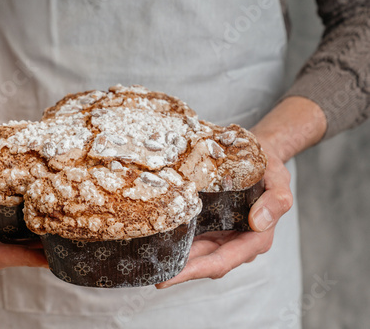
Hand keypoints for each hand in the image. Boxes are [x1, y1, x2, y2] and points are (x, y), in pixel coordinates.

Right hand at [0, 134, 47, 268]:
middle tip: (58, 253)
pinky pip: (4, 243)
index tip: (44, 258)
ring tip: (56, 247)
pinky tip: (43, 237)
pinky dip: (23, 242)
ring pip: (4, 253)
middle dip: (29, 257)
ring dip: (29, 251)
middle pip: (0, 257)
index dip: (20, 258)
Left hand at [156, 137, 292, 287]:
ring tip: (153, 263)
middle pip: (206, 262)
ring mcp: (224, 234)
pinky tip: (161, 241)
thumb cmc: (270, 170)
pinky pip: (196, 237)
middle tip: (155, 275)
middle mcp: (237, 241)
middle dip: (181, 271)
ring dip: (178, 259)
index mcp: (255, 239)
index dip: (197, 270)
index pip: (222, 261)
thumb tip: (258, 222)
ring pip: (198, 253)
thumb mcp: (279, 181)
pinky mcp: (213, 224)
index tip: (173, 276)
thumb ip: (275, 201)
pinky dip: (180, 242)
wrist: (262, 156)